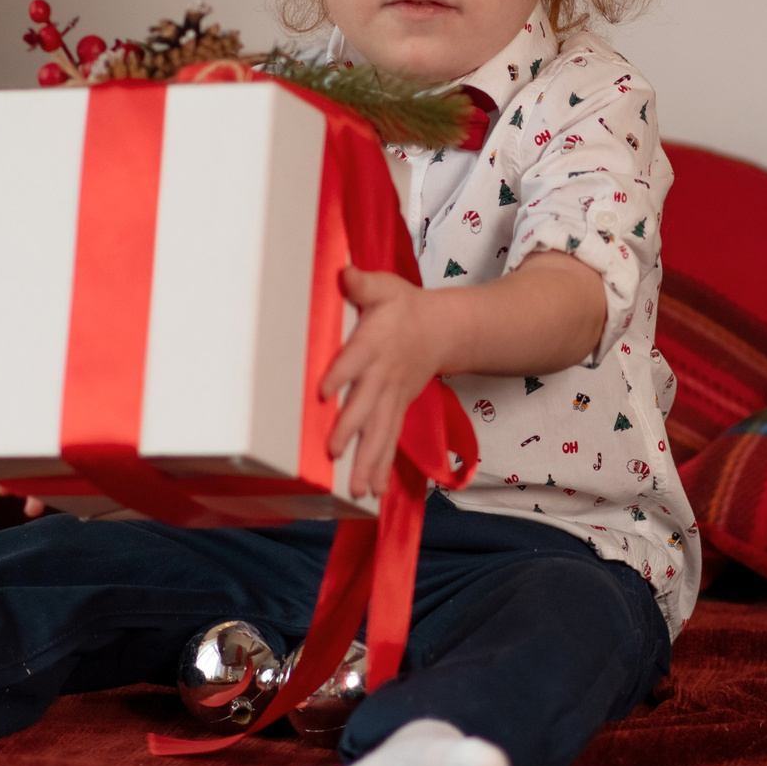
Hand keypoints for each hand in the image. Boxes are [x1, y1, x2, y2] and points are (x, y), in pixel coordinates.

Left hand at [321, 266, 458, 500]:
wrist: (443, 330)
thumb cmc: (405, 308)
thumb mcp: (386, 287)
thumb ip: (363, 284)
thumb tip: (344, 273)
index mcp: (376, 343)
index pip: (356, 360)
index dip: (341, 375)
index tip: (323, 392)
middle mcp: (384, 376)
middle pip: (367, 406)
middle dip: (352, 430)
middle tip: (334, 453)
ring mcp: (393, 398)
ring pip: (381, 432)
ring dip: (369, 461)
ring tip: (358, 490)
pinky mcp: (397, 411)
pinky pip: (390, 442)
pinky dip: (383, 467)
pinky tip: (373, 492)